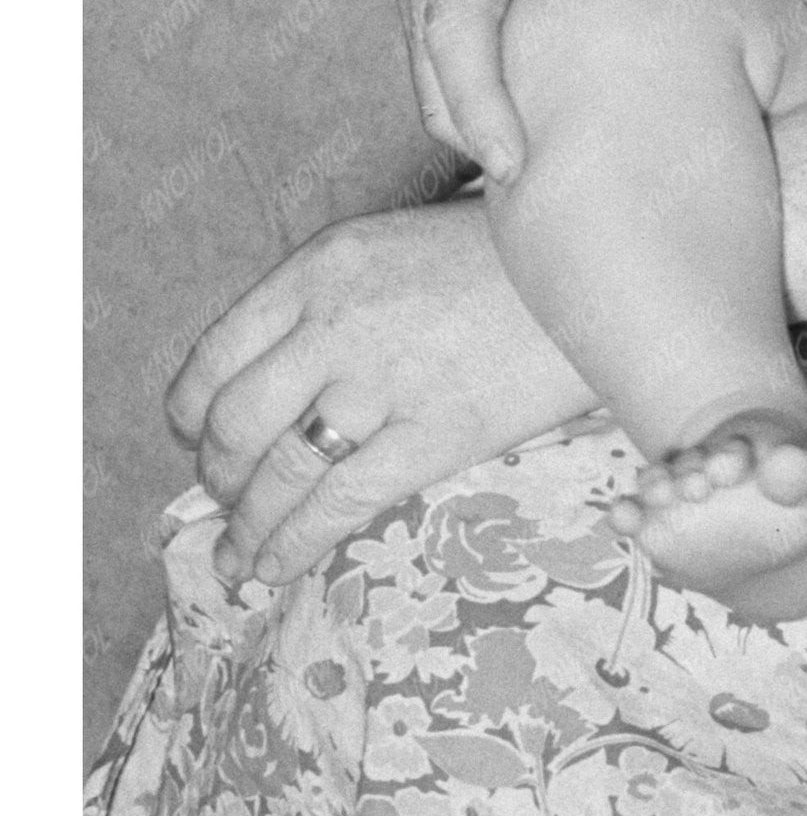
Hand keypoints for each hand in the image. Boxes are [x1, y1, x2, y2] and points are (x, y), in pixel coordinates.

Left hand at [166, 204, 594, 591]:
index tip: (196, 434)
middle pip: (235, 419)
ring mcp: (382, 384)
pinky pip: (338, 504)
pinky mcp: (433, 435)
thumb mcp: (397, 246)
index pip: (217, 352)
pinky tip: (273, 568)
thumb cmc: (508, 259)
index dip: (192, 409)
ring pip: (278, 472)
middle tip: (224, 498)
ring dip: (245, 525)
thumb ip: (333, 299)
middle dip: (217, 473)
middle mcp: (336, 325)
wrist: (605, 272)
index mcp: (322, 269)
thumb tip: (284, 378)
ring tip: (238, 556)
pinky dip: (291, 544)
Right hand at [394, 0, 806, 184]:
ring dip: (464, 115)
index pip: (458, 28)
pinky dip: (460, 81)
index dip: (480, 105)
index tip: (512, 170)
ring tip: (531, 183)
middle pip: (428, 65)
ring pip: (423, 56)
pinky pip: (428, 34)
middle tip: (539, 208)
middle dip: (472, 136)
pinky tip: (517, 124)